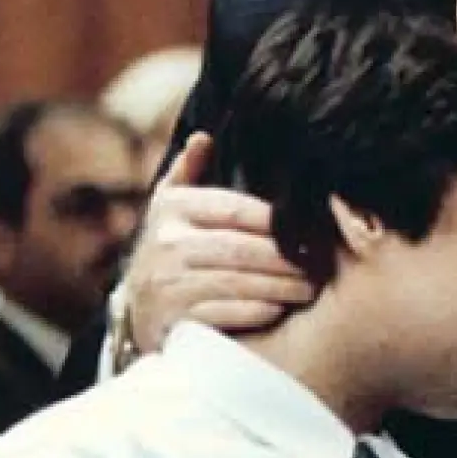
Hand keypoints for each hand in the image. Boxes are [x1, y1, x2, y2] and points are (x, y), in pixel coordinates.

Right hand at [126, 132, 315, 352]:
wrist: (139, 311)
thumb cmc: (172, 250)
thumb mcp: (170, 207)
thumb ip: (188, 172)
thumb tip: (202, 138)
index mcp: (174, 209)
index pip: (235, 209)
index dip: (276, 221)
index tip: (308, 231)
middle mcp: (167, 244)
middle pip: (242, 249)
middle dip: (286, 259)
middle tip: (318, 266)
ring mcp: (168, 283)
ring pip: (238, 282)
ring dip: (280, 287)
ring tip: (308, 289)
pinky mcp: (175, 318)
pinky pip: (226, 313)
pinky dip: (257, 311)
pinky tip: (280, 309)